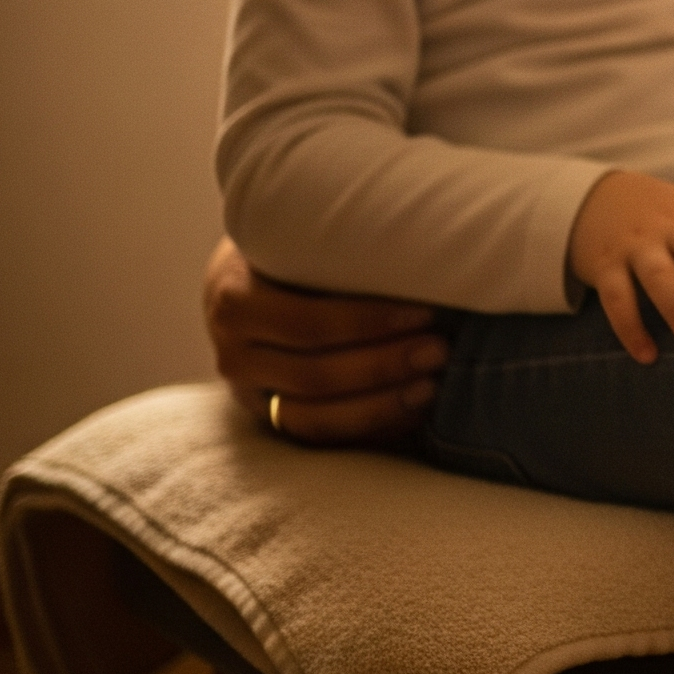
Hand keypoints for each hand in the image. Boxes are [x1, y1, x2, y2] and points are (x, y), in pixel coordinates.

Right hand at [206, 236, 442, 443]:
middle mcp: (234, 354)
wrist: (242, 278)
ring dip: (380, 406)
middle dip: (383, 367)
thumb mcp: (296, 237)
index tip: (426, 313)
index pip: (307, 324)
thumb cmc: (287, 249)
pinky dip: (369, 426)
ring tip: (432, 386)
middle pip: (313, 376)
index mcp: (236, 301)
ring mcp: (249, 393)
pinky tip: (413, 411)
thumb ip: (336, 249)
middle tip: (439, 350)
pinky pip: (320, 435)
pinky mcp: (270, 417)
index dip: (369, 324)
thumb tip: (422, 254)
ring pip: (313, 418)